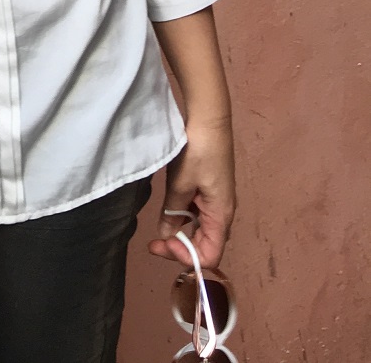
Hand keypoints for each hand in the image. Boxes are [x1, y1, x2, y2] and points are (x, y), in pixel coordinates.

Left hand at [148, 116, 235, 269]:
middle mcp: (223, 212)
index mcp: (220, 215)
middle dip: (181, 248)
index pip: (209, 255)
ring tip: (160, 226)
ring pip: (202, 229)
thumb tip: (166, 235)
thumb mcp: (180, 184)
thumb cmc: (197, 152)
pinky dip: (185, 216)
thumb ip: (172, 213)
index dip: (186, 257)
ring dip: (182, 233)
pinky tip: (170, 208)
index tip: (163, 243)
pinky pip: (200, 213)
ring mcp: (218, 200)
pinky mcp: (211, 189)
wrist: (209, 120)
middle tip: (155, 241)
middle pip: (206, 245)